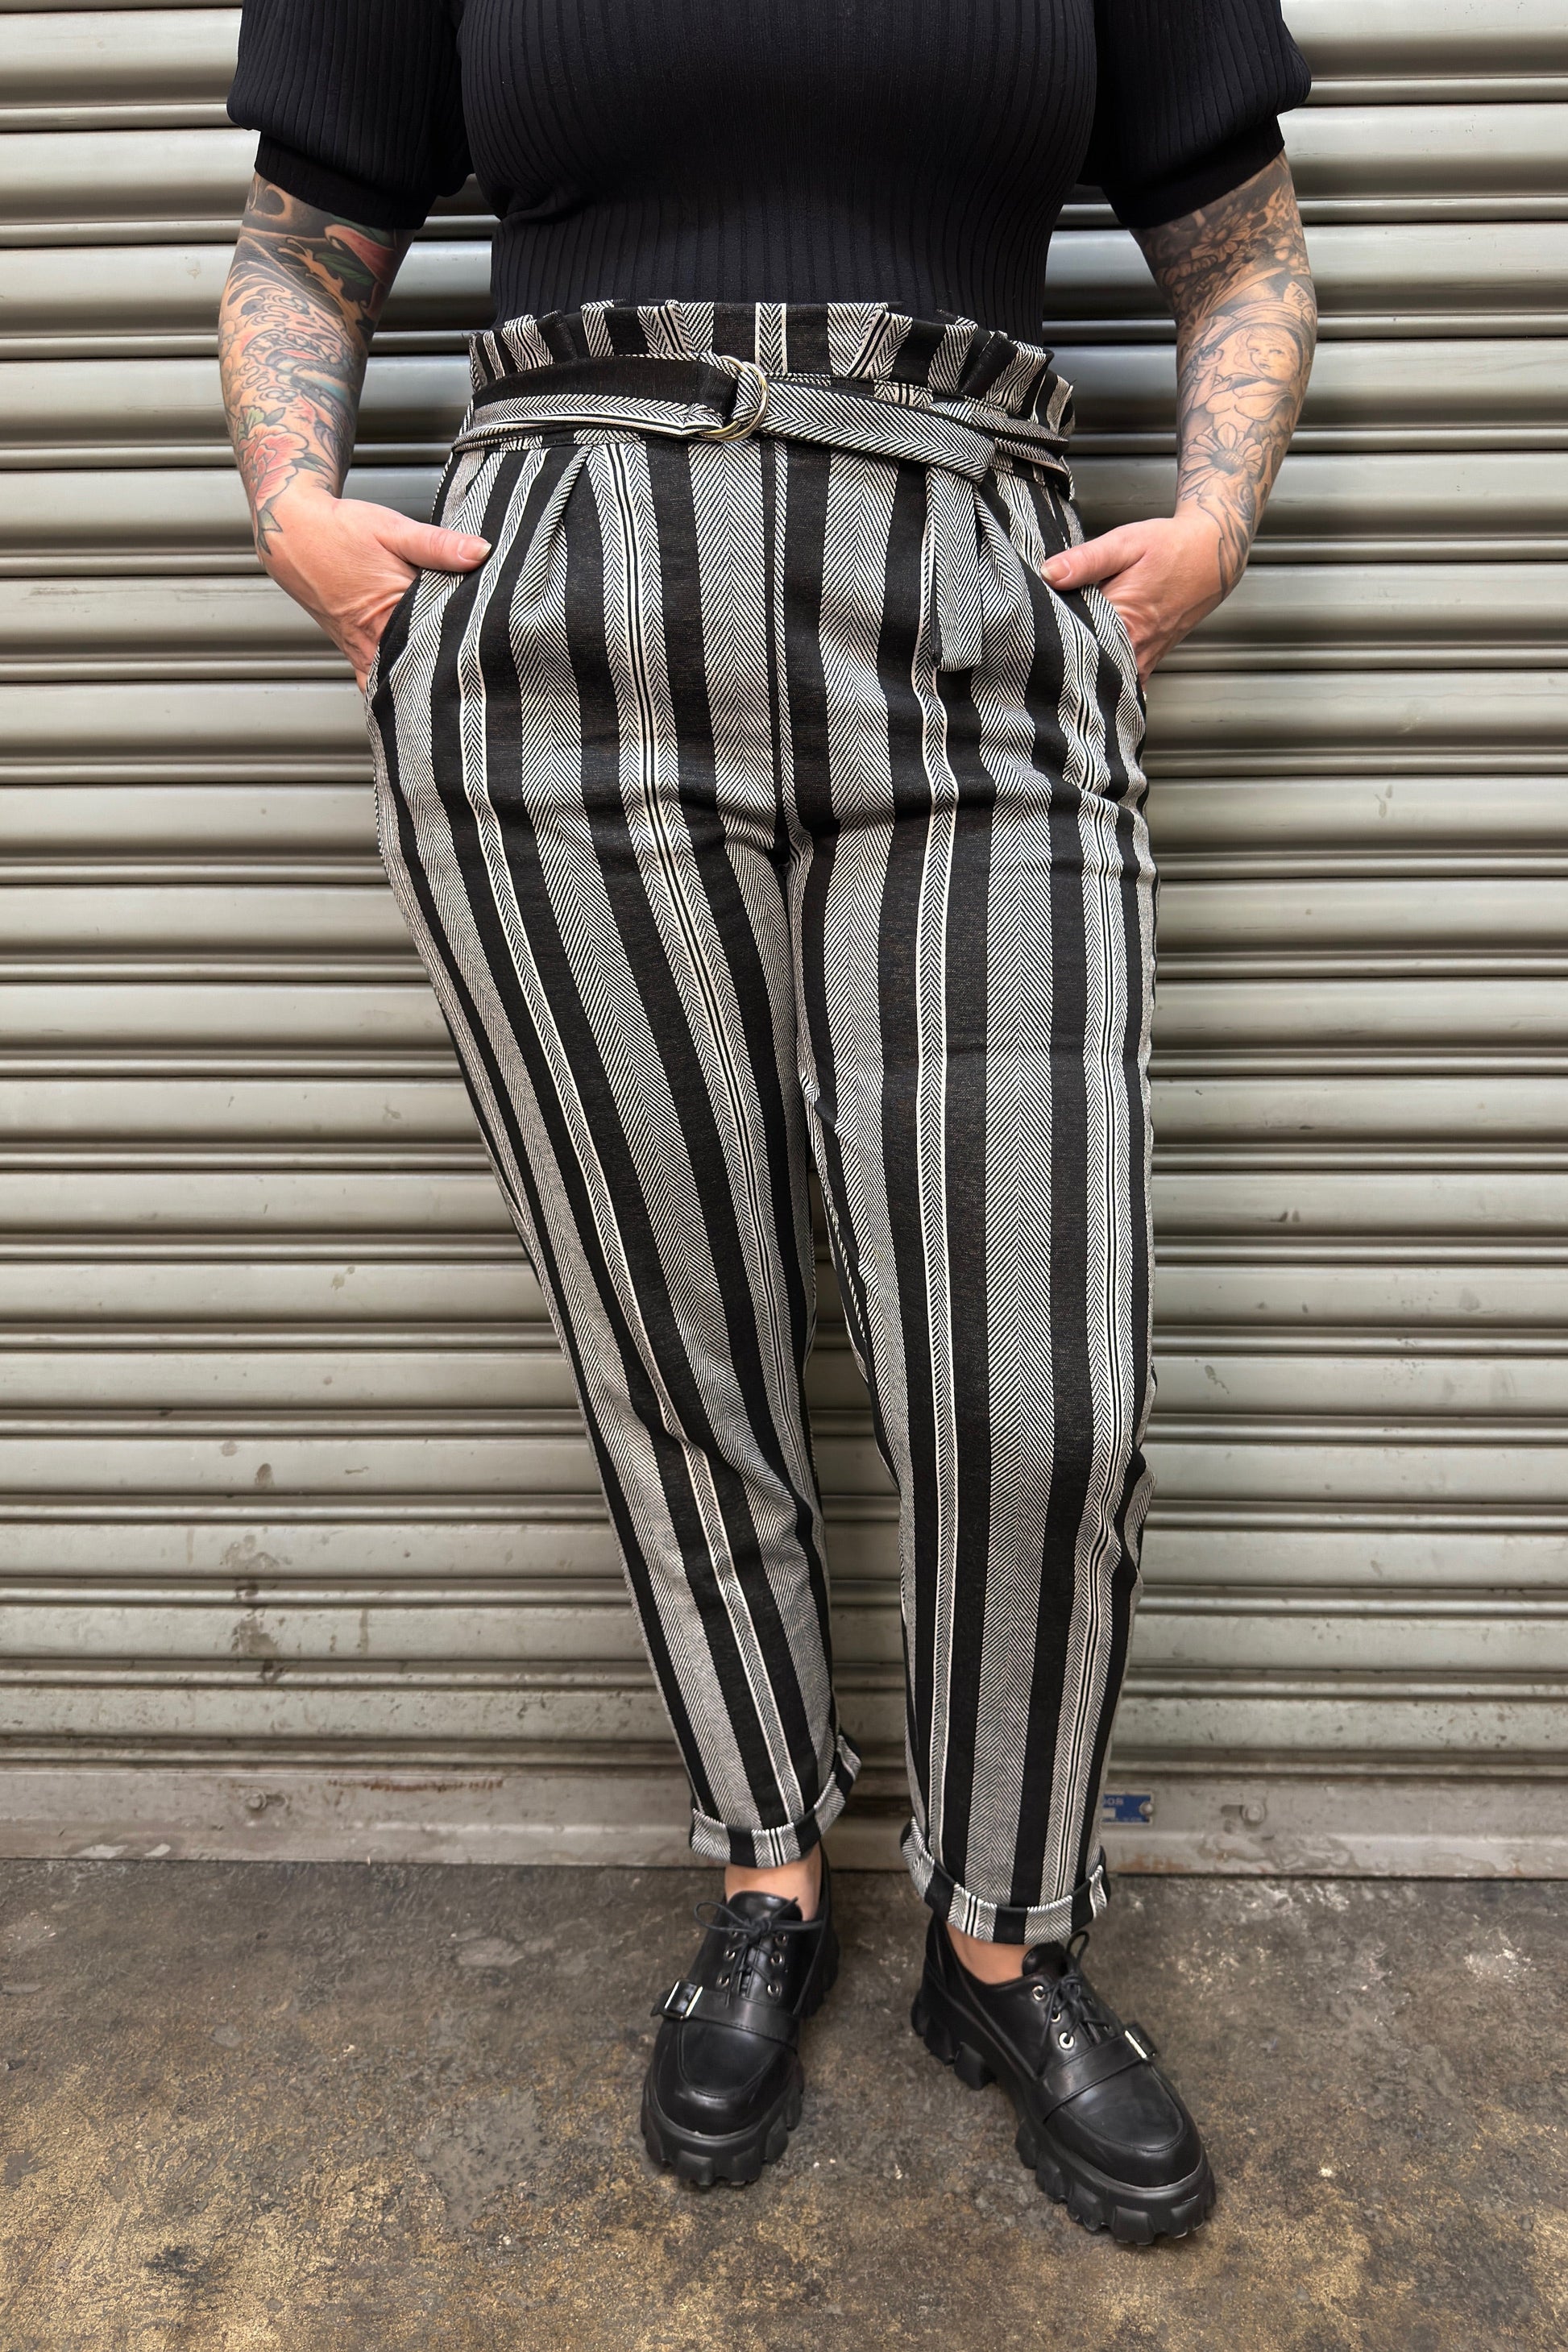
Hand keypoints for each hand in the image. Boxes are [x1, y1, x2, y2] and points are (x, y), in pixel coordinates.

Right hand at [258, 486, 489, 688]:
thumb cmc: (341, 530)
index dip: (466, 651)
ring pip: (398, 684)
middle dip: (448, 676)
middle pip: (420, 675)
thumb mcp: (393, 530)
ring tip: (453, 683)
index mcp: (388, 617)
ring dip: (423, 684)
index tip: (487, 654)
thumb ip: (438, 545)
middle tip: (477, 676)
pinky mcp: (354, 654)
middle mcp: (372, 645)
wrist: (293, 534)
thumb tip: (481, 551)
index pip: (439, 648)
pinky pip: (379, 682)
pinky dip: (399, 683)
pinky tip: (419, 682)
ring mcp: (360, 655)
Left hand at [1041, 505, 1231, 685]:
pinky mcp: (1150, 661)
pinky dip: (1105, 672)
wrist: (1212, 555)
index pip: (1075, 645)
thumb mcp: (1125, 543)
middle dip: (1063, 663)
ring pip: (1106, 677)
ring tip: (1061, 659)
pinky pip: (1122, 678)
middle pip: (1088, 668)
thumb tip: (1049, 573)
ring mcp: (1145, 660)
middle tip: (1037, 654)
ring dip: (1084, 669)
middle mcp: (1137, 649)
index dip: (1051, 643)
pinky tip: (1090, 660)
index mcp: (1125, 622)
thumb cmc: (1170, 547)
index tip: (1032, 641)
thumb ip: (1086, 560)